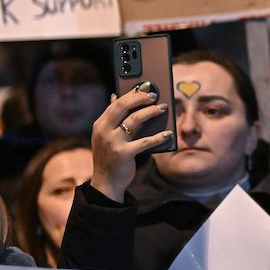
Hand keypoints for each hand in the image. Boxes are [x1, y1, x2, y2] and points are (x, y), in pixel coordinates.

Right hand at [91, 83, 170, 202]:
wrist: (106, 182)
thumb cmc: (110, 156)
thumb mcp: (106, 135)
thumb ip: (112, 117)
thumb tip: (114, 95)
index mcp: (100, 124)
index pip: (116, 103)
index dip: (132, 93)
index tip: (145, 86)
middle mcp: (104, 131)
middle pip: (123, 107)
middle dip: (140, 98)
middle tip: (155, 95)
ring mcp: (113, 142)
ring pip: (134, 121)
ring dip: (151, 112)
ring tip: (163, 108)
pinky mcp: (123, 153)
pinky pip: (145, 141)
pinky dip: (158, 136)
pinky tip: (168, 133)